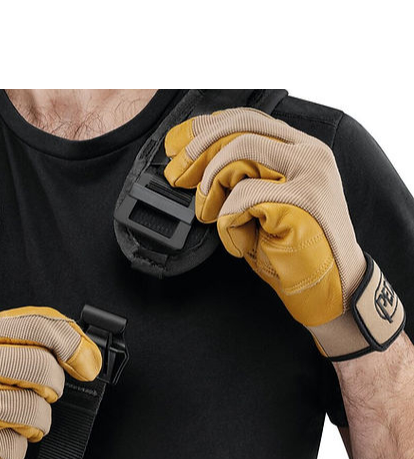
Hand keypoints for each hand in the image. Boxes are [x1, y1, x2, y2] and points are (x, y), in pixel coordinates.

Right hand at [0, 306, 101, 458]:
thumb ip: (26, 343)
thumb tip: (84, 354)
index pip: (38, 326)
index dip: (74, 344)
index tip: (87, 363)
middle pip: (43, 369)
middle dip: (52, 389)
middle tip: (38, 396)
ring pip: (35, 412)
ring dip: (35, 424)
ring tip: (13, 422)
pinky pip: (15, 447)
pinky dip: (13, 449)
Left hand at [164, 108, 403, 359]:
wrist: (334, 287)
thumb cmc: (294, 249)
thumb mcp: (263, 203)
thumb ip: (242, 176)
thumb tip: (196, 159)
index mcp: (301, 149)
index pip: (248, 119)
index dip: (206, 127)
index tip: (177, 143)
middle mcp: (309, 153)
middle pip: (241, 125)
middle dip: (198, 148)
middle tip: (177, 174)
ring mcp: (309, 174)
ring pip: (241, 151)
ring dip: (212, 182)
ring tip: (208, 211)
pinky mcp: (303, 200)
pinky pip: (244, 195)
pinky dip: (227, 220)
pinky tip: (237, 240)